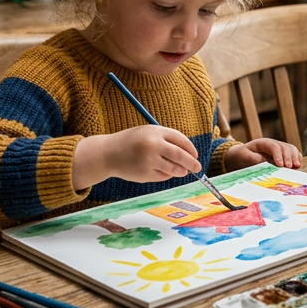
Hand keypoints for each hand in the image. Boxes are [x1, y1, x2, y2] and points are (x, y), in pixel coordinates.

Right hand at [71, 125, 201, 188]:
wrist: (108, 153)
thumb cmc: (131, 142)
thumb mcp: (148, 133)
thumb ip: (166, 139)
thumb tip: (188, 153)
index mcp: (155, 132)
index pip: (180, 140)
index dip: (190, 149)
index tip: (195, 154)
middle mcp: (153, 145)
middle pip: (180, 155)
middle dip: (192, 162)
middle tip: (198, 167)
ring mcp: (149, 161)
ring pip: (173, 168)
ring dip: (181, 171)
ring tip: (183, 171)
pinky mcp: (145, 174)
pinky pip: (163, 176)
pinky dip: (166, 174)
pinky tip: (162, 171)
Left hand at [225, 138, 302, 170]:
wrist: (240, 156)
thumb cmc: (241, 156)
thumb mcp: (244, 156)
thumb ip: (254, 158)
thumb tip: (266, 161)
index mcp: (263, 143)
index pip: (274, 146)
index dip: (278, 155)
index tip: (280, 165)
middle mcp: (273, 144)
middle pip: (285, 147)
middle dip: (288, 157)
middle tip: (289, 167)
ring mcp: (279, 149)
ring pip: (291, 149)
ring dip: (295, 157)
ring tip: (297, 166)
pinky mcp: (283, 155)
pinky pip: (293, 154)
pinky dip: (297, 159)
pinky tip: (298, 166)